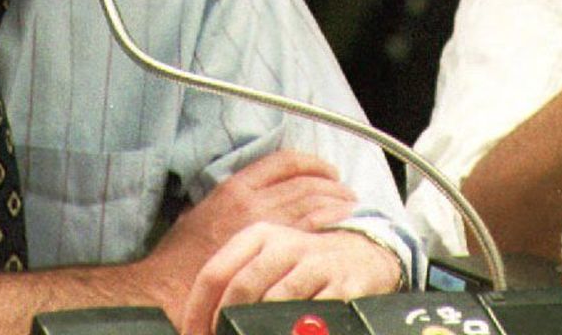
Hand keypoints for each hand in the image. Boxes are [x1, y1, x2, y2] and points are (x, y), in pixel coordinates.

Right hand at [143, 150, 356, 309]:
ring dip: (337, 202)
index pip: (284, 162)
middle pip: (307, 182)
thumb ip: (228, 201)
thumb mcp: (198, 213)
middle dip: (331, 184)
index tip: (325, 171)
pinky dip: (332, 223)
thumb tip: (252, 200)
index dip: (311, 163)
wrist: (168, 289)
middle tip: (345, 192)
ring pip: (315, 203)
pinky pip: (313, 228)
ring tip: (350, 207)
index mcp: (235, 187)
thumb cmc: (180, 258)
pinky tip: (342, 226)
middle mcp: (254, 200)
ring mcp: (267, 225)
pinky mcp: (274, 250)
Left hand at [180, 223, 401, 334]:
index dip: (198, 311)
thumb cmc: (303, 267)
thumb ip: (236, 284)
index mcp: (259, 236)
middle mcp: (286, 244)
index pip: (215, 272)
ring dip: (257, 330)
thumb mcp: (268, 262)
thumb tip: (198, 323)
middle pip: (242, 287)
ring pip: (275, 301)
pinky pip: (311, 314)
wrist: (363, 257)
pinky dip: (294, 330)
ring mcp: (316, 263)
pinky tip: (291, 334)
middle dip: (225, 324)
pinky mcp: (343, 285)